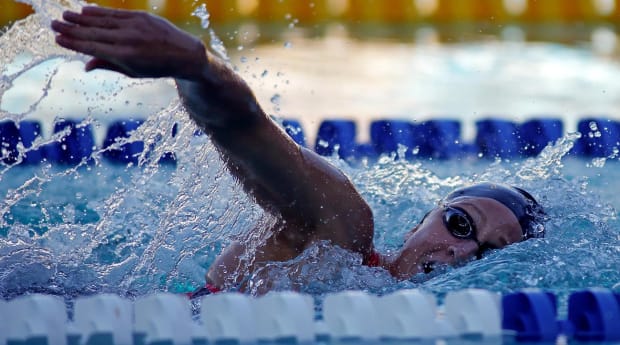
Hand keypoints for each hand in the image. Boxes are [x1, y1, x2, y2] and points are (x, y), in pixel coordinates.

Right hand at [51, 6, 206, 78]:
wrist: (184, 54)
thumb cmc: (157, 67)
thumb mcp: (134, 72)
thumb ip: (109, 65)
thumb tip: (85, 65)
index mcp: (125, 57)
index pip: (93, 48)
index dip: (74, 43)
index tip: (58, 40)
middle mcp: (128, 40)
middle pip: (93, 33)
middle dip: (71, 29)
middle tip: (53, 25)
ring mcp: (135, 26)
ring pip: (102, 21)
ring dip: (81, 18)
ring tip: (65, 16)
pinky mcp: (141, 17)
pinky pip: (115, 14)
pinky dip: (99, 12)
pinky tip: (85, 11)